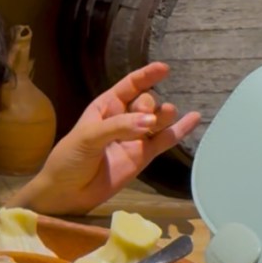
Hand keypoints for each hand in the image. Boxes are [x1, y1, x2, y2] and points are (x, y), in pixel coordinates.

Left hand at [14, 63, 199, 215]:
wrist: (66, 194)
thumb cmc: (69, 160)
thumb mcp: (87, 137)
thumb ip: (118, 127)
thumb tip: (150, 123)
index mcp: (105, 108)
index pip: (129, 86)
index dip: (146, 76)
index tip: (164, 68)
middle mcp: (123, 119)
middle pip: (147, 103)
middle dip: (149, 105)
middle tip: (144, 119)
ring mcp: (134, 138)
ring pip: (158, 120)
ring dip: (165, 116)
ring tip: (166, 116)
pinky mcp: (142, 157)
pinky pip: (164, 141)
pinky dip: (179, 131)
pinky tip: (195, 118)